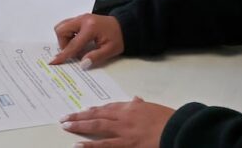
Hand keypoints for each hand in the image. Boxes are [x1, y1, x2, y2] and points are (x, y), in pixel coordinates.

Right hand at [49, 13, 123, 67]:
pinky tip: (79, 40)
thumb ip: (95, 57)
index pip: (73, 44)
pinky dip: (69, 34)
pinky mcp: (81, 18)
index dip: (63, 54)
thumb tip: (82, 64)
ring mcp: (81, 17)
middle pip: (61, 30)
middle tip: (74, 52)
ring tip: (77, 46)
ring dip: (65, 38)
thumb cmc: (119, 38)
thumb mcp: (110, 50)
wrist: (125, 26)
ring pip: (63, 27)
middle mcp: (83, 20)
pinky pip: (68, 25)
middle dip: (63, 43)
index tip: (53, 62)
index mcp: (90, 28)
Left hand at [60, 97, 174, 147]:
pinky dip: (90, 145)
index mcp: (131, 107)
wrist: (176, 128)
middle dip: (80, 115)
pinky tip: (78, 145)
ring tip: (65, 126)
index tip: (84, 110)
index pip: (108, 107)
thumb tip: (136, 98)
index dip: (95, 109)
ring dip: (79, 125)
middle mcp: (123, 116)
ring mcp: (123, 130)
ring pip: (96, 126)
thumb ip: (142, 104)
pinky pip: (104, 144)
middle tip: (65, 117)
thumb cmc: (168, 119)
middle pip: (97, 114)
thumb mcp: (153, 108)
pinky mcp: (126, 143)